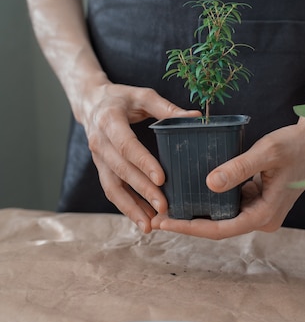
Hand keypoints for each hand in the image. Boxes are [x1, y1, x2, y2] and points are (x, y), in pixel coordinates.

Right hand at [83, 83, 200, 231]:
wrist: (91, 103)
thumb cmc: (122, 98)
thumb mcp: (142, 95)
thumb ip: (167, 108)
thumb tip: (196, 117)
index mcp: (109, 120)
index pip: (126, 145)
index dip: (143, 162)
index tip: (161, 179)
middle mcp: (99, 142)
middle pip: (121, 170)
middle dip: (142, 191)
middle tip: (163, 207)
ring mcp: (98, 159)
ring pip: (112, 187)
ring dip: (131, 208)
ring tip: (150, 225)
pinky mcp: (101, 169)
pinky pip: (112, 191)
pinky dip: (127, 207)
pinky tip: (144, 220)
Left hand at [151, 123, 304, 238]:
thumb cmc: (295, 145)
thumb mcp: (266, 153)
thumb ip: (239, 168)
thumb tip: (209, 184)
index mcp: (264, 215)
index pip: (219, 229)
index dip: (189, 227)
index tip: (164, 222)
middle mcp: (261, 219)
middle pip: (218, 225)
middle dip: (188, 222)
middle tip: (156, 216)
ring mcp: (259, 210)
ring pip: (222, 215)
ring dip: (197, 211)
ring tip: (167, 206)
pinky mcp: (257, 200)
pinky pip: (229, 203)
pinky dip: (209, 199)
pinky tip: (189, 191)